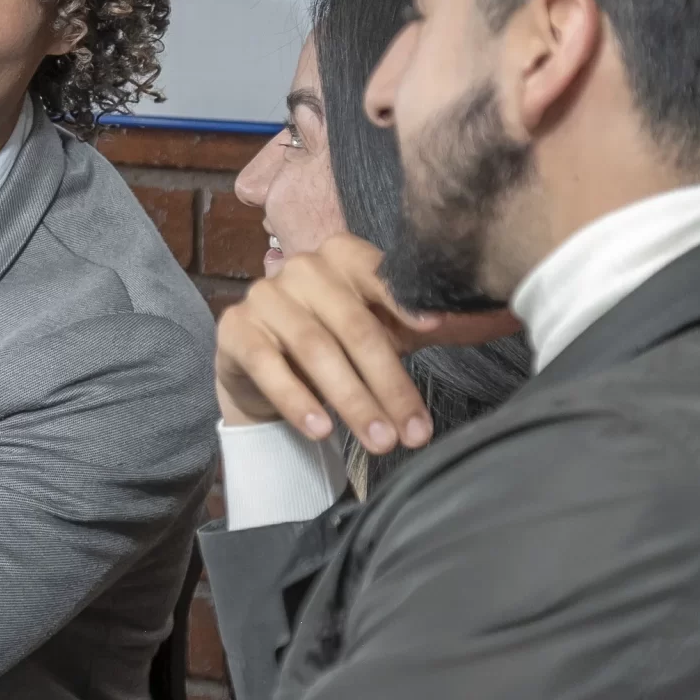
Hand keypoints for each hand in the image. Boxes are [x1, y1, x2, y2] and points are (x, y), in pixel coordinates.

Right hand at [214, 233, 520, 451]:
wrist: (259, 367)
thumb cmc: (330, 344)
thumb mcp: (376, 330)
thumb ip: (412, 324)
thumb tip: (463, 323)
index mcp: (342, 257)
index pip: (378, 275)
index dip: (406, 302)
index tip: (435, 328)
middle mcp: (302, 268)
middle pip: (354, 326)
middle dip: (388, 384)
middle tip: (413, 433)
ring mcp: (265, 295)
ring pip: (316, 350)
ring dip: (353, 401)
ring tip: (381, 441)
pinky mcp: (235, 328)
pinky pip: (268, 366)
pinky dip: (298, 401)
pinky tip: (321, 430)